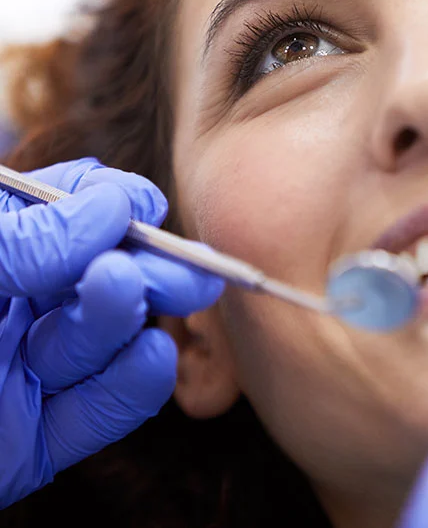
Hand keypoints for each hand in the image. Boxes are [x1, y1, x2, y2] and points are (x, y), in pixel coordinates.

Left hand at [0, 158, 223, 508]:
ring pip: (102, 343)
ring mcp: (22, 377)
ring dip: (124, 318)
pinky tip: (152, 356)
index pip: (65, 215)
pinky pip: (99, 413)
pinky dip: (133, 387)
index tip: (144, 210)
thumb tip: (114, 208)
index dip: (111, 206)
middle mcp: (9, 309)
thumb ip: (25, 242)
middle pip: (100, 279)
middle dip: (145, 270)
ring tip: (124, 292)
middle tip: (188, 269)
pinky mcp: (34, 443)